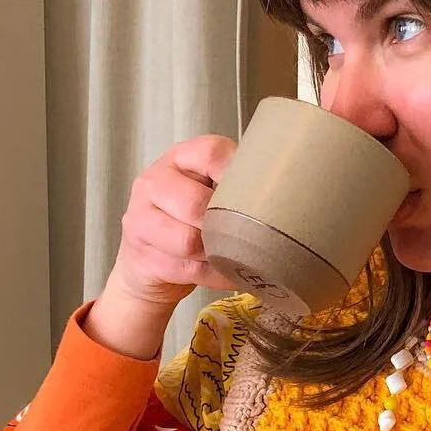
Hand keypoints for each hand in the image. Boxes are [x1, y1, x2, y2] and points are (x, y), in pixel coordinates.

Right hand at [85, 135, 238, 358]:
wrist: (148, 261)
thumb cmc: (192, 220)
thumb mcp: (211, 190)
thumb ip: (238, 184)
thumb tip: (289, 195)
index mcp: (180, 158)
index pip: (210, 154)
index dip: (237, 174)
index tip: (260, 192)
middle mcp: (154, 182)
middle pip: (196, 203)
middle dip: (225, 225)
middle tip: (248, 234)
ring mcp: (141, 219)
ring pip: (189, 241)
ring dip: (219, 254)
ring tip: (237, 256)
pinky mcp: (142, 256)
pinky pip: (189, 270)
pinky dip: (216, 276)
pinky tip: (229, 274)